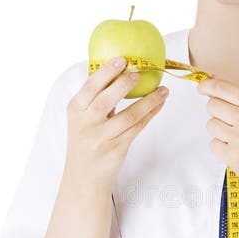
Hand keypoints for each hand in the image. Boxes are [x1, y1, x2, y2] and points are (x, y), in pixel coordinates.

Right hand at [64, 57, 168, 193]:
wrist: (84, 178)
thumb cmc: (86, 141)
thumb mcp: (81, 119)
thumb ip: (95, 98)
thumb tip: (116, 69)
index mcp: (75, 110)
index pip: (90, 86)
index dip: (106, 72)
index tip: (121, 59)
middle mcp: (86, 124)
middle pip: (106, 100)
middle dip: (124, 84)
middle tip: (140, 72)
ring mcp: (101, 138)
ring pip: (128, 116)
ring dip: (148, 101)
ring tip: (163, 90)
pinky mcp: (116, 150)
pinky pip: (137, 129)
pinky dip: (150, 115)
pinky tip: (159, 105)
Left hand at [196, 77, 238, 191]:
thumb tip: (213, 91)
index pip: (223, 88)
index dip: (207, 86)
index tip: (202, 88)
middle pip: (212, 106)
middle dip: (215, 113)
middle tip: (227, 122)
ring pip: (211, 125)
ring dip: (218, 132)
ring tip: (236, 139)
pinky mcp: (234, 156)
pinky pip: (213, 144)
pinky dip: (220, 148)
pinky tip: (236, 151)